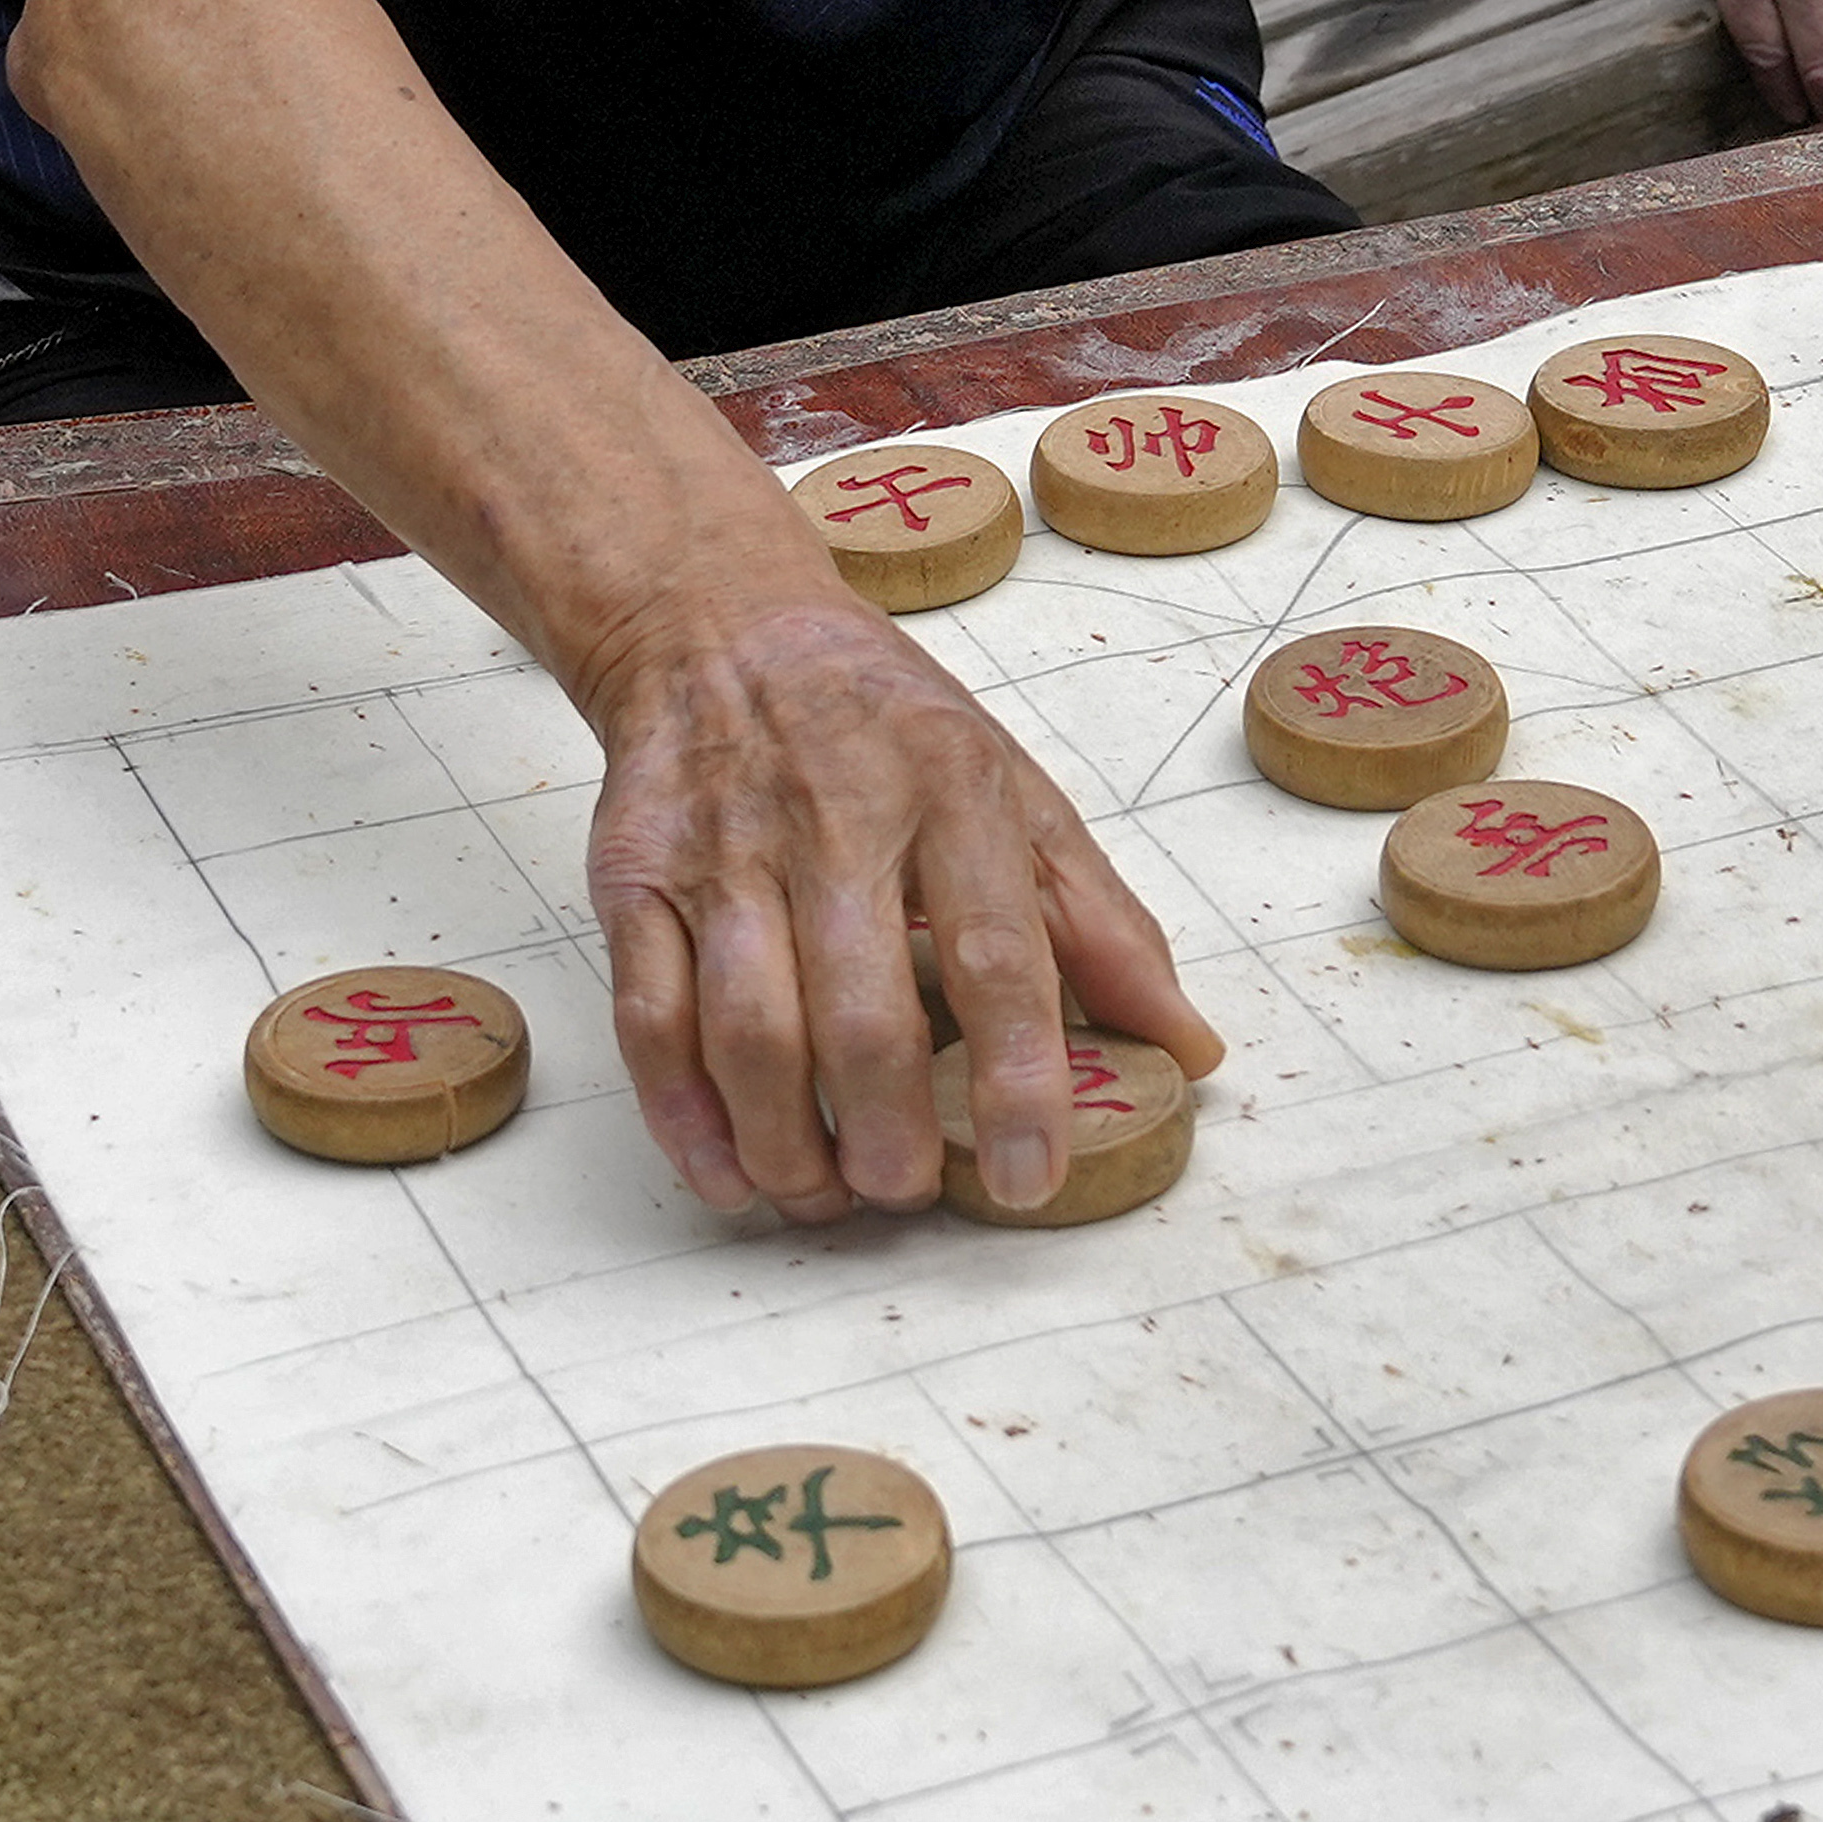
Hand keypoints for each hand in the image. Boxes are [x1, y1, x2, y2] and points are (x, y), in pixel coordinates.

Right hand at [575, 591, 1221, 1222]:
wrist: (719, 625)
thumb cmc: (891, 729)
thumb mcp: (1020, 795)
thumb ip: (1104, 927)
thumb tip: (1189, 1050)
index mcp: (955, 796)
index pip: (999, 957)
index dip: (1020, 1082)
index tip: (1029, 1175)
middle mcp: (836, 821)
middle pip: (861, 1014)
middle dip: (887, 1134)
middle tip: (908, 1193)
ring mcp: (725, 852)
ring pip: (748, 1032)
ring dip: (787, 1143)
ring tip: (827, 1196)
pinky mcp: (633, 878)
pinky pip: (650, 1021)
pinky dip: (685, 1120)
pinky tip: (730, 1174)